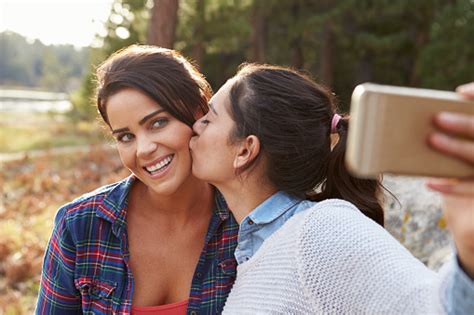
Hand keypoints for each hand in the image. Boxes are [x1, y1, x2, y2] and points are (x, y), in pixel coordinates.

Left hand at [427, 82, 473, 278]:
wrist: (471, 215)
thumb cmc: (456, 162)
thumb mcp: (458, 145)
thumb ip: (451, 135)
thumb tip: (413, 123)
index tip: (459, 92)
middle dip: (463, 124)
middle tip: (437, 118)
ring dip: (455, 148)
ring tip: (431, 139)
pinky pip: (469, 190)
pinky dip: (450, 186)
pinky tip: (429, 182)